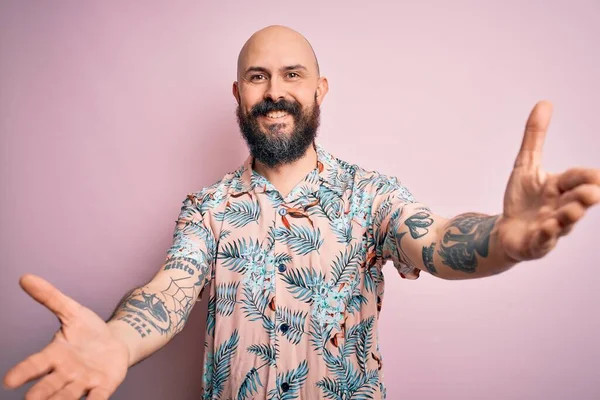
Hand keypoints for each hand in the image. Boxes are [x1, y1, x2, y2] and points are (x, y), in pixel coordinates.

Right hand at [3, 275, 128, 398]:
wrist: (116, 342)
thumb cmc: (89, 331)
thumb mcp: (72, 311)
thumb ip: (50, 297)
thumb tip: (25, 277)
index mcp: (54, 355)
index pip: (35, 364)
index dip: (23, 372)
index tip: (9, 381)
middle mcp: (65, 372)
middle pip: (49, 386)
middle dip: (41, 393)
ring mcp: (84, 381)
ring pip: (69, 395)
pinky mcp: (103, 387)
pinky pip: (97, 398)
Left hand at [499, 100, 599, 261]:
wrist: (506, 231)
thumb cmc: (522, 199)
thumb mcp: (525, 165)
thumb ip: (535, 137)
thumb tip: (544, 102)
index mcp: (561, 188)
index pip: (578, 179)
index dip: (587, 177)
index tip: (598, 176)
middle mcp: (561, 208)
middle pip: (577, 201)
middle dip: (585, 197)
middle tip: (591, 193)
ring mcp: (552, 228)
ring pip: (564, 223)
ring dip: (568, 217)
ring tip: (569, 210)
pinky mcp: (536, 244)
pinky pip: (543, 241)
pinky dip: (545, 235)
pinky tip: (545, 228)